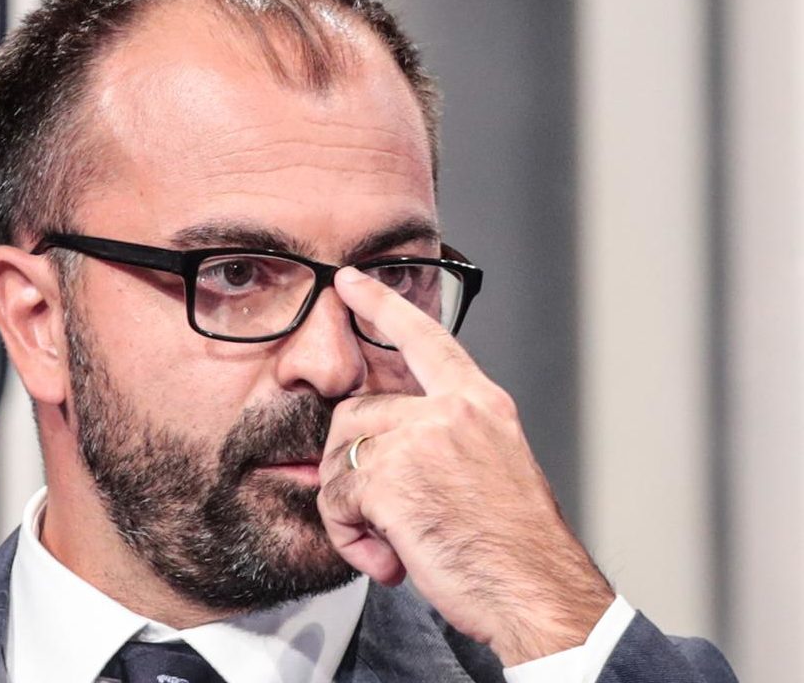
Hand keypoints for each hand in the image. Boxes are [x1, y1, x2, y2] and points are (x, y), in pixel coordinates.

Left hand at [317, 266, 614, 665]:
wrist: (536, 592)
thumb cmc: (515, 548)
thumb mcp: (491, 468)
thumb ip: (445, 440)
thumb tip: (383, 441)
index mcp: (480, 404)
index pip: (425, 338)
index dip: (383, 305)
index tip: (351, 280)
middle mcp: (451, 411)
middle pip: (355, 411)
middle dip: (350, 465)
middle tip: (381, 517)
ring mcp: (420, 440)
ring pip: (338, 456)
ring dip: (350, 508)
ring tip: (391, 543)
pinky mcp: (391, 478)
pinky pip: (336, 499)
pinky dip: (349, 536)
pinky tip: (388, 558)